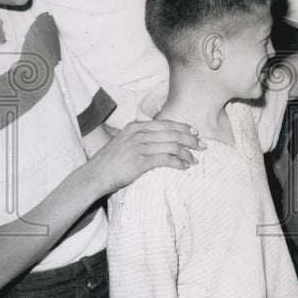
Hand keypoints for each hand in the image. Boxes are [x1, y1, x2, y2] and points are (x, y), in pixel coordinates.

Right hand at [89, 119, 204, 194]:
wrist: (95, 174)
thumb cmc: (110, 161)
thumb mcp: (125, 141)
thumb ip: (140, 137)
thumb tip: (159, 139)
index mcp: (136, 126)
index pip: (166, 123)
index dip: (183, 127)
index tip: (195, 132)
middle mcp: (139, 133)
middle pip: (173, 133)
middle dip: (191, 140)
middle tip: (202, 146)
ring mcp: (140, 147)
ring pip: (172, 146)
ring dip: (187, 154)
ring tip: (194, 160)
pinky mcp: (140, 161)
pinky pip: (166, 160)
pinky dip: (178, 163)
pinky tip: (184, 167)